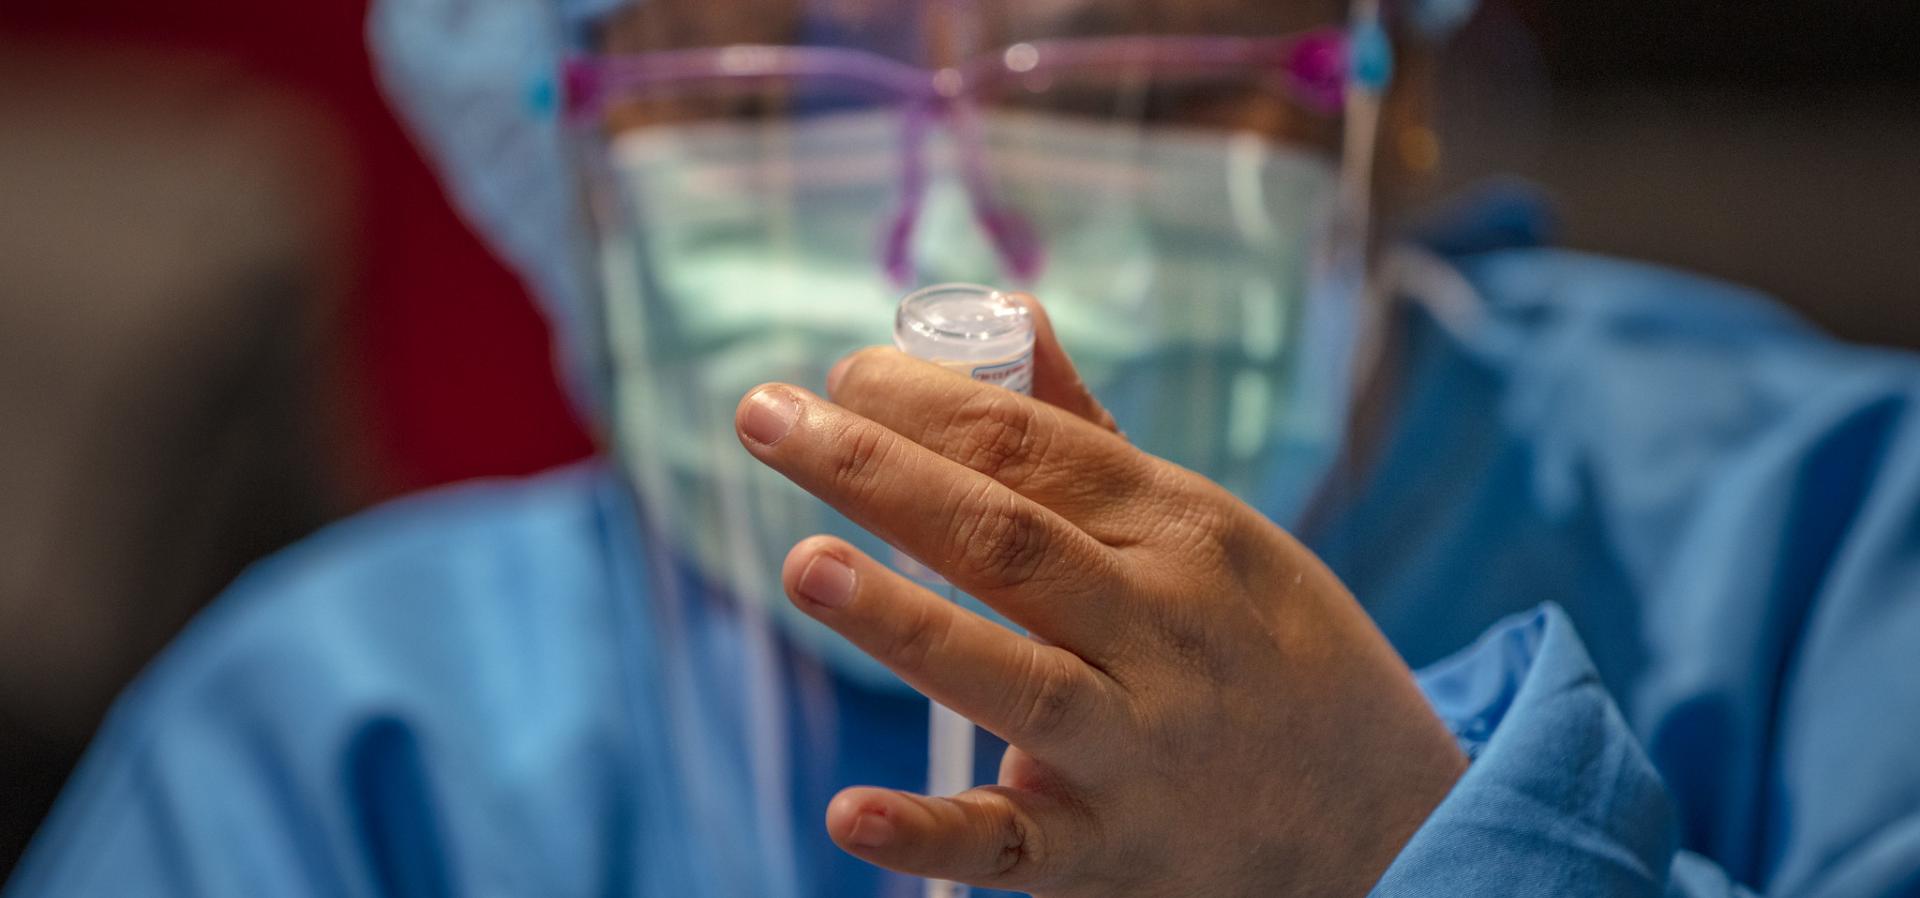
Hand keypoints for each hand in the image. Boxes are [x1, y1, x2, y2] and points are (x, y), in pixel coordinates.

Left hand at [735, 296, 1464, 896]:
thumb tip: (1012, 319)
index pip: (1036, 449)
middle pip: (1007, 539)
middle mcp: (1161, 631)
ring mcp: (1137, 748)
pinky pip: (1013, 848)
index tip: (841, 372)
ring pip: (1012, 676)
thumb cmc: (1269, 648)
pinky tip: (848, 812)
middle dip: (879, 470)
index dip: (928, 403)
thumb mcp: (1212, 532)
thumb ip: (1094, 439)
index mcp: (1182, 533)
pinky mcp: (1108, 857)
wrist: (1389, 819)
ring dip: (903, 621)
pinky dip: (929, 836)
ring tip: (805, 562)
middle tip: (764, 417)